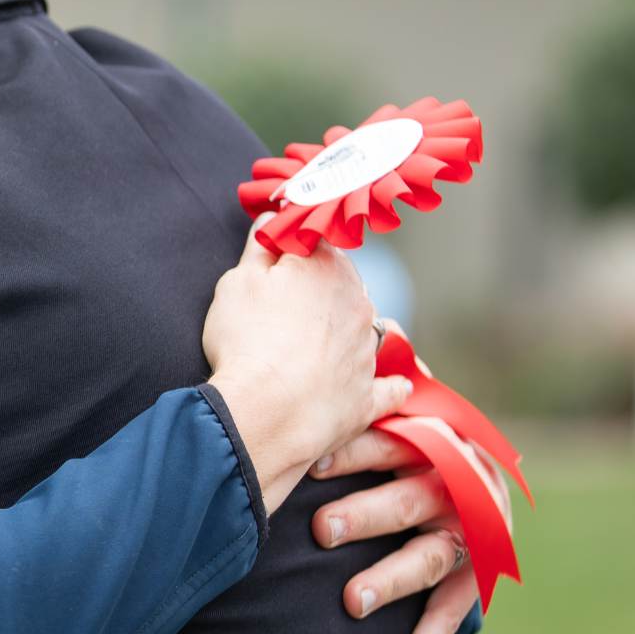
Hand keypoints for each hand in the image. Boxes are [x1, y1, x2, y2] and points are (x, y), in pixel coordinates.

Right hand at [203, 217, 413, 511]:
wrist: (267, 412)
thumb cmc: (247, 342)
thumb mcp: (238, 283)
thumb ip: (258, 249)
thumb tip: (271, 221)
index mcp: (326, 267)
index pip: (317, 240)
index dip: (295, 247)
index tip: (278, 255)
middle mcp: (358, 303)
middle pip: (346, 283)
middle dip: (323, 286)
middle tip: (287, 301)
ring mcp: (368, 350)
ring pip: (369, 328)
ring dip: (353, 329)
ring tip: (322, 343)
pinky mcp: (369, 394)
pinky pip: (388, 387)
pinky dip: (390, 385)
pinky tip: (396, 384)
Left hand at [310, 425, 512, 633]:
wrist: (474, 479)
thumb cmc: (406, 447)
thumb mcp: (394, 423)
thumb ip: (355, 414)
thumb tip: (291, 403)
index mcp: (436, 442)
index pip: (394, 444)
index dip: (353, 452)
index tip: (309, 467)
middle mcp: (459, 487)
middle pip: (411, 501)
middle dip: (366, 516)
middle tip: (321, 529)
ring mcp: (472, 535)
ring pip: (430, 556)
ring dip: (391, 579)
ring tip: (351, 600)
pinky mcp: (479, 574)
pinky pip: (455, 608)